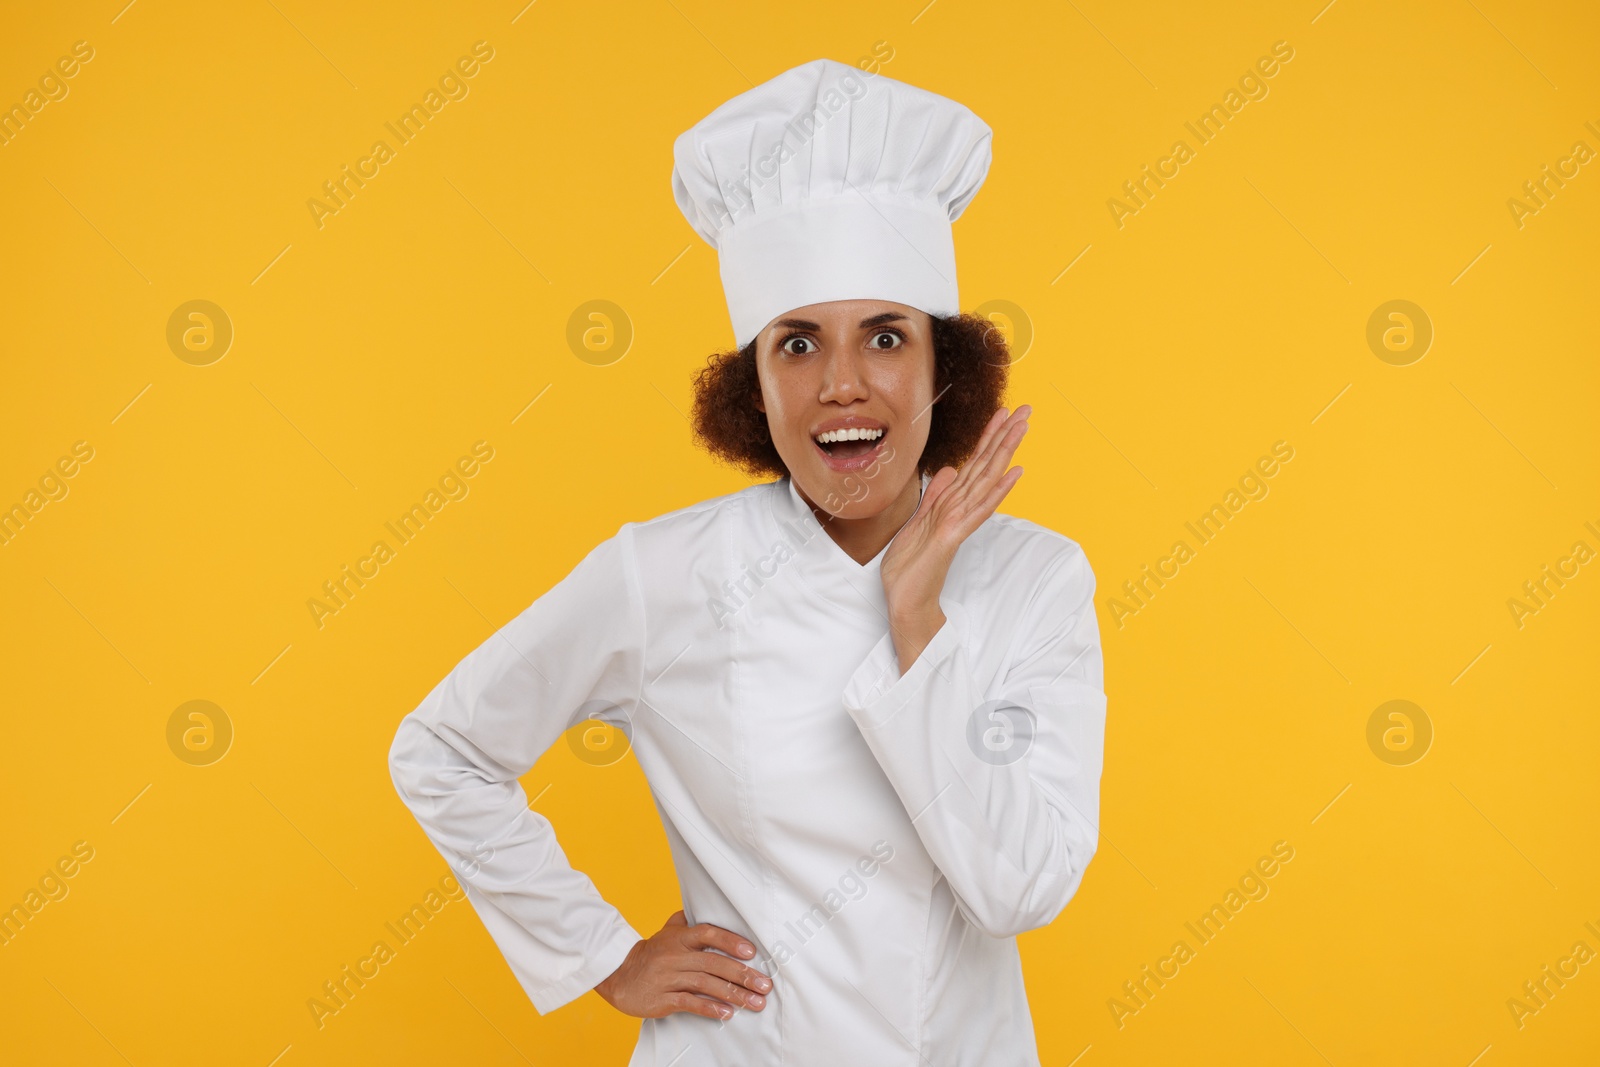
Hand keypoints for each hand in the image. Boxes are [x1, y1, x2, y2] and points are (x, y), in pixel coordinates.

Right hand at [593, 910, 772, 1020]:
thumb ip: (683, 921)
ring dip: (733, 995)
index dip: (730, 941)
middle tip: (764, 986)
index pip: (708, 933)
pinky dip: (710, 1008)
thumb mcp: (665, 932)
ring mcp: (668, 977)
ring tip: (754, 1003)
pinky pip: (689, 1003)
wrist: (619, 976)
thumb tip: (700, 905)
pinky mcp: (662, 998)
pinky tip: (727, 1014)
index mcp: (679, 938)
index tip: (752, 953)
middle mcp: (675, 955)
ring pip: (705, 985)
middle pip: (713, 963)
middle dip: (742, 975)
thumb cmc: (649, 954)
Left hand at [879, 404, 1029, 671]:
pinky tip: (1013, 474)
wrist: (905, 602)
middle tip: (1026, 409)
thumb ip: (936, 497)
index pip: (974, 465)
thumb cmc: (911, 568)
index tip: (1002, 412)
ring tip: (1022, 427)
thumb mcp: (918, 523)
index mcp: (951, 504)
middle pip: (987, 466)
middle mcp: (960, 510)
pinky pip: (977, 510)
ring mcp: (959, 522)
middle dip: (1004, 436)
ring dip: (1005, 452)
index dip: (988, 438)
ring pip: (986, 480)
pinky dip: (995, 491)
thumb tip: (950, 471)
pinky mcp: (952, 537)